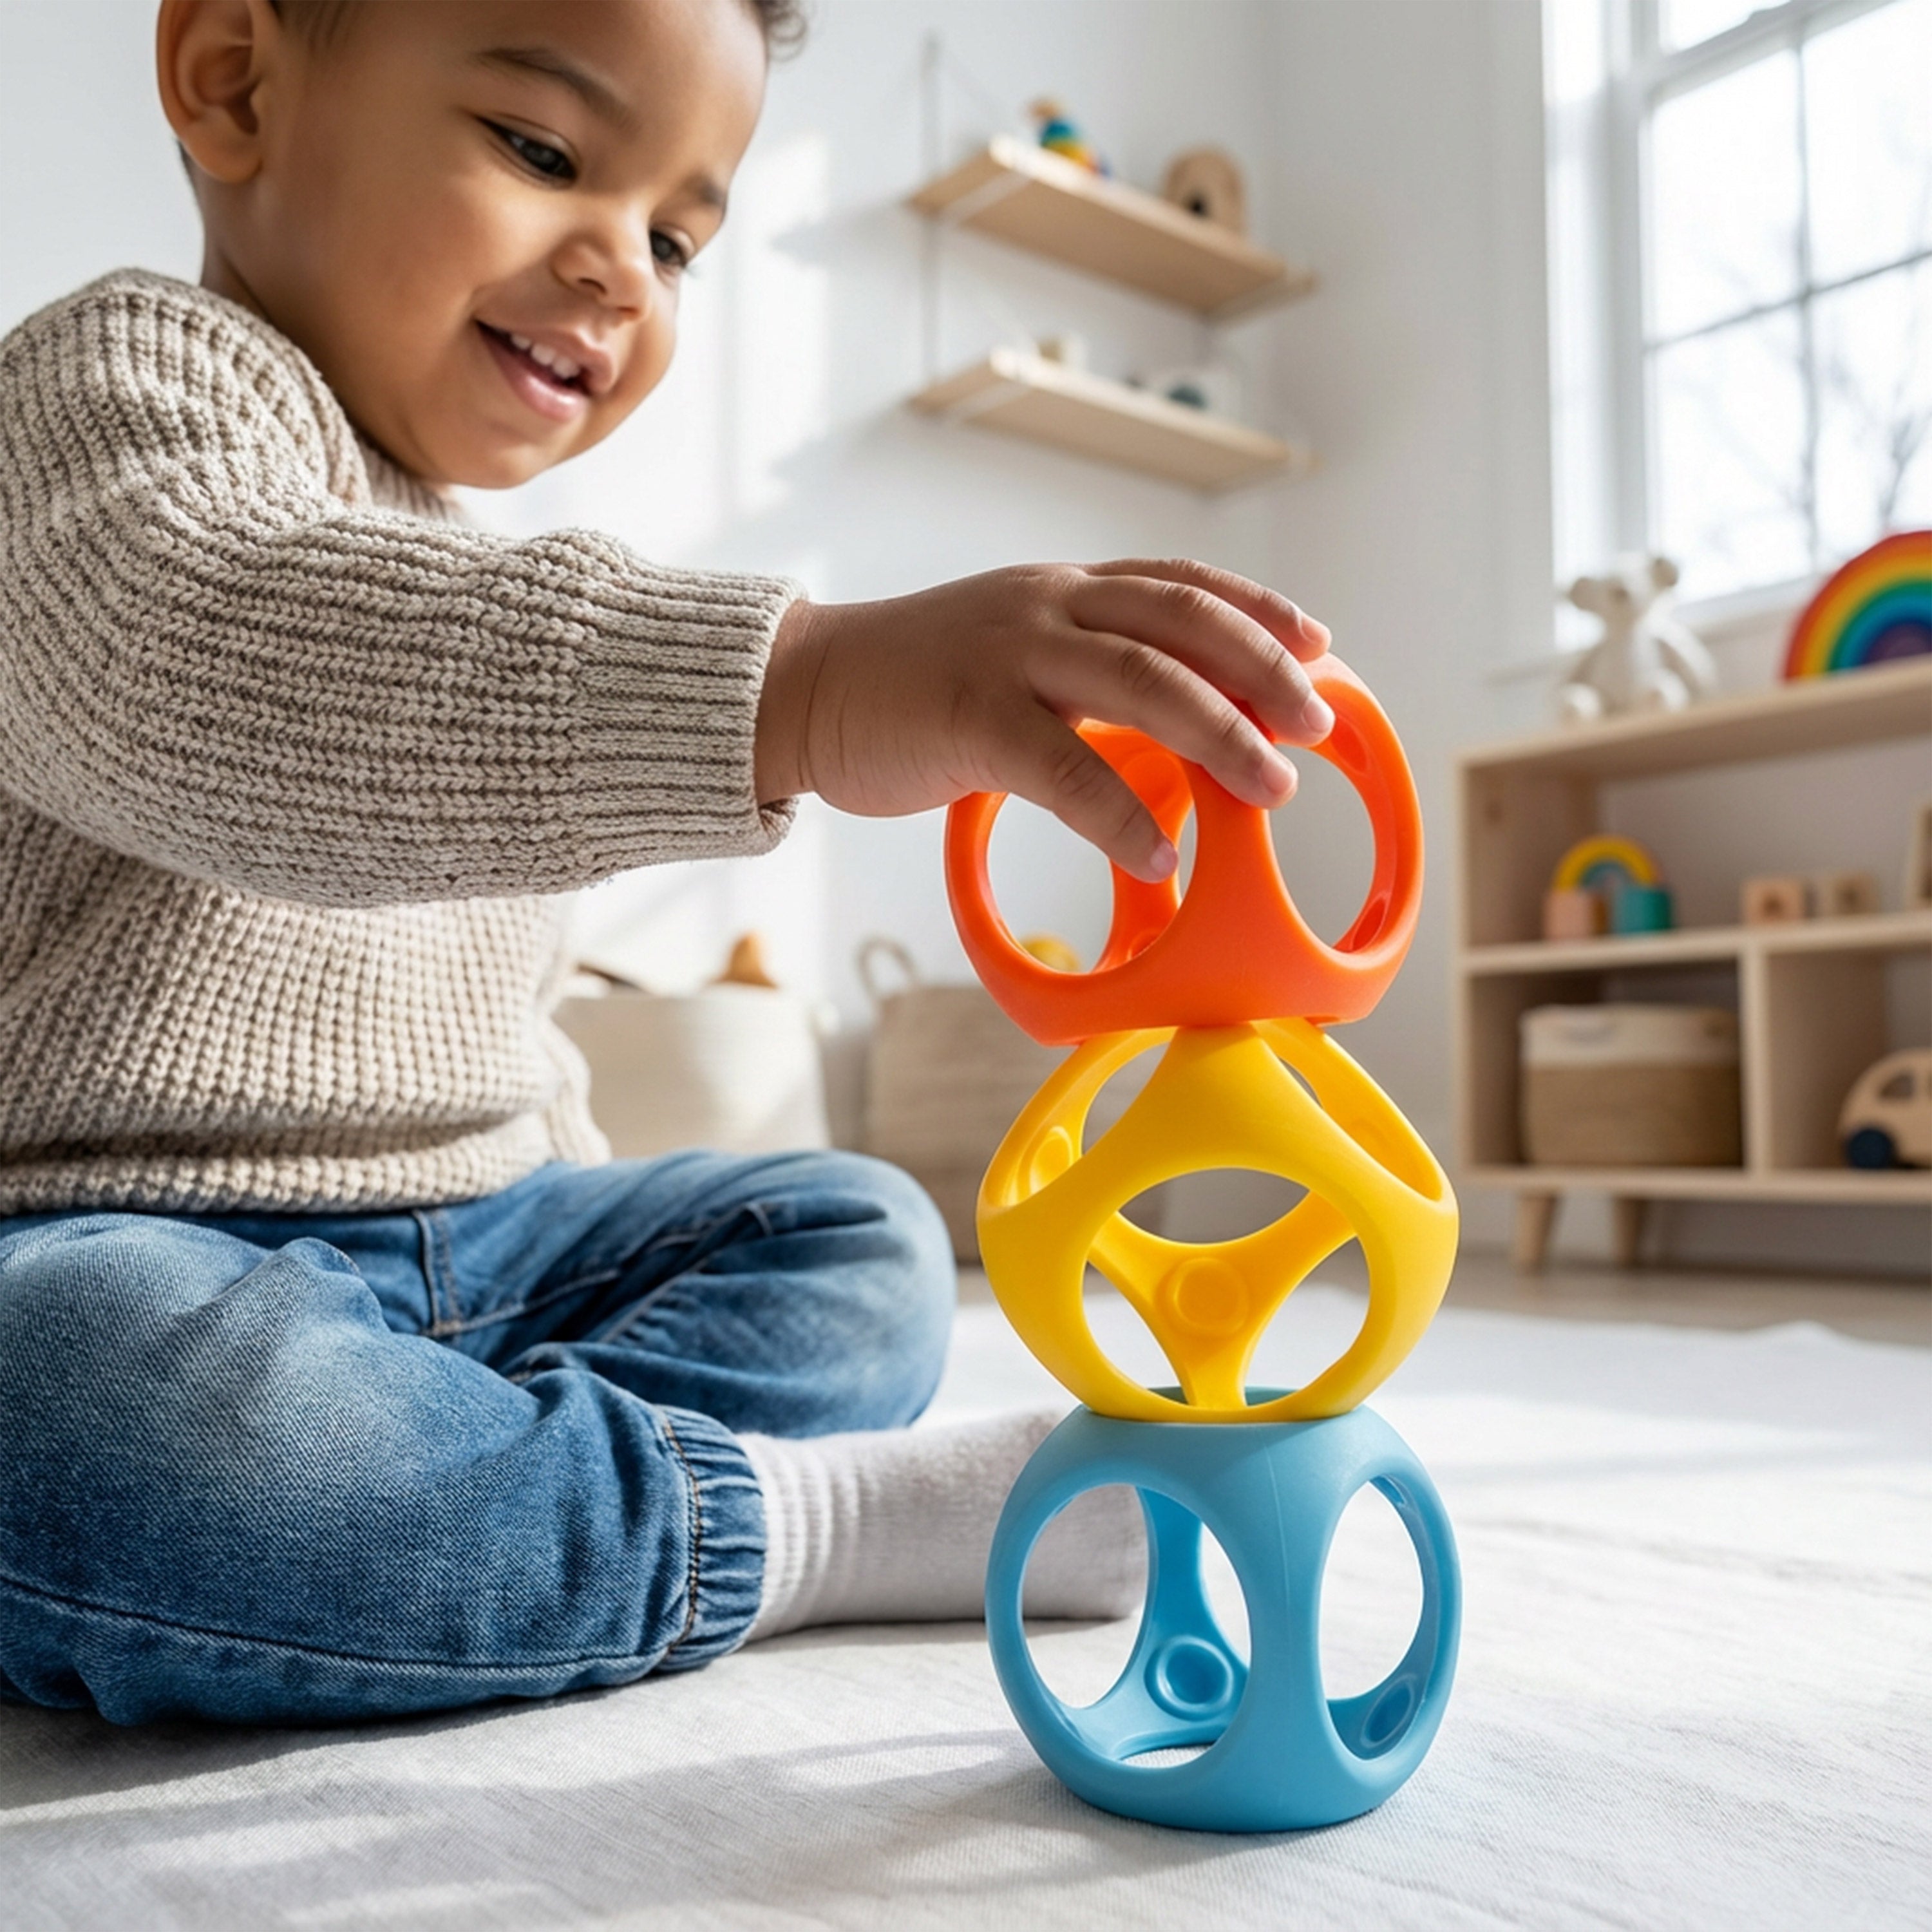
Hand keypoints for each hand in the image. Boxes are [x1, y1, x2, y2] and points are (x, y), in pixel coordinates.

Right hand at [754, 560, 1331, 881]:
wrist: (803, 687)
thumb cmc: (913, 684)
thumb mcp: (1010, 652)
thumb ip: (1082, 668)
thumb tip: (1168, 718)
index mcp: (1061, 589)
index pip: (1179, 583)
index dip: (1256, 610)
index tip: (1318, 644)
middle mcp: (1047, 605)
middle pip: (1181, 623)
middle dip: (1261, 671)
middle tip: (1315, 724)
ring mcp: (1009, 655)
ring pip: (1141, 681)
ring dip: (1218, 735)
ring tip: (1272, 788)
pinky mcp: (969, 716)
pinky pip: (1064, 767)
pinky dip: (1118, 813)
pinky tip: (1158, 853)